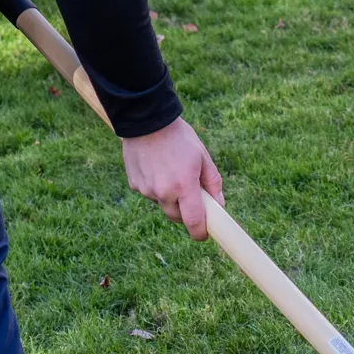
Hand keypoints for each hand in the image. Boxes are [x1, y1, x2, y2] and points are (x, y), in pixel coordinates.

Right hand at [120, 118, 224, 240]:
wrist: (146, 119)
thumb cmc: (179, 137)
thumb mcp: (202, 157)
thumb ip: (213, 184)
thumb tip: (219, 205)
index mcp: (184, 186)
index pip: (194, 222)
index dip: (200, 233)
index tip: (204, 234)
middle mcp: (163, 192)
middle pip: (177, 217)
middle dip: (185, 212)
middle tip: (190, 194)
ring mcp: (146, 190)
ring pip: (163, 205)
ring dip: (170, 197)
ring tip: (170, 172)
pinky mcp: (134, 185)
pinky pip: (149, 194)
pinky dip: (155, 188)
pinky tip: (156, 168)